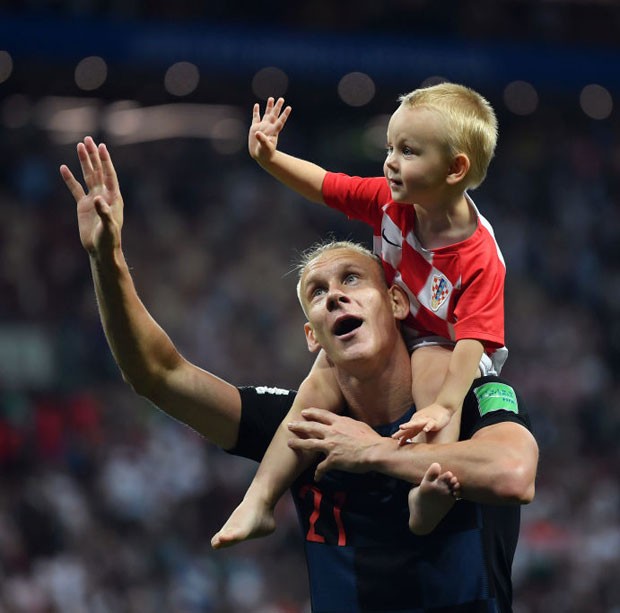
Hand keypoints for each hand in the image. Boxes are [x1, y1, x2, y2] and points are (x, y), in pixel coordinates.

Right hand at [59, 136, 122, 257]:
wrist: (101, 249)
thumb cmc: (109, 239)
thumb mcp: (108, 226)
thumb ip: (104, 212)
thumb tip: (97, 198)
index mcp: (114, 198)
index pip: (109, 175)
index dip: (105, 161)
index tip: (102, 147)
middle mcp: (104, 195)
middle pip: (98, 171)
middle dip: (94, 156)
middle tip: (88, 139)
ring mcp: (93, 199)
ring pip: (88, 176)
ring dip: (84, 162)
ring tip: (80, 146)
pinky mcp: (83, 206)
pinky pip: (75, 189)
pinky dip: (70, 179)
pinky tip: (64, 168)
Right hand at [248, 97, 290, 163]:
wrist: (261, 156)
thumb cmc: (265, 153)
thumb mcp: (265, 147)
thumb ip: (262, 140)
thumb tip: (258, 133)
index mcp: (273, 131)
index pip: (280, 121)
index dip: (284, 115)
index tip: (289, 108)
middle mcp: (269, 127)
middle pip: (274, 115)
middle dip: (278, 107)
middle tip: (281, 99)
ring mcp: (262, 127)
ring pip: (266, 114)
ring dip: (269, 107)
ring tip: (271, 98)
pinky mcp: (255, 128)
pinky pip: (256, 118)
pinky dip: (256, 111)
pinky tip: (257, 105)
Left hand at [287, 408, 383, 480]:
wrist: (374, 451)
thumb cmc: (371, 438)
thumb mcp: (359, 425)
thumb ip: (349, 425)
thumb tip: (346, 425)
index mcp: (340, 423)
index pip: (322, 415)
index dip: (312, 413)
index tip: (304, 412)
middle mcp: (332, 432)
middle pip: (311, 427)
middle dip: (299, 425)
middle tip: (290, 424)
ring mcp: (331, 446)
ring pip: (310, 444)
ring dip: (298, 443)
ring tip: (289, 443)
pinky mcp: (333, 460)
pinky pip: (322, 467)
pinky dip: (318, 473)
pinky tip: (316, 477)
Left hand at [392, 403, 452, 443]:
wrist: (443, 406)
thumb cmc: (433, 416)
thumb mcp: (422, 423)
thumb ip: (416, 429)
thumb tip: (408, 437)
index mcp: (416, 422)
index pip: (407, 430)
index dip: (401, 435)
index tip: (394, 440)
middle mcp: (419, 421)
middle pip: (408, 427)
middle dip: (400, 432)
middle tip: (393, 436)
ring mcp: (426, 420)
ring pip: (416, 423)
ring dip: (409, 425)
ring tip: (402, 427)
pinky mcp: (434, 421)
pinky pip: (430, 424)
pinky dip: (428, 427)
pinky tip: (425, 430)